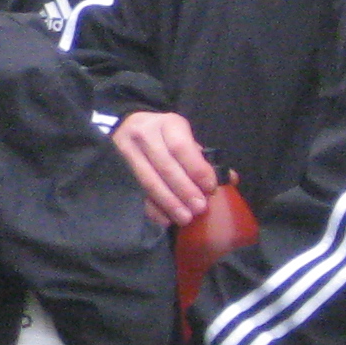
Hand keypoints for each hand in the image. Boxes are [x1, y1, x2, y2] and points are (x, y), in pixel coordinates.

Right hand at [112, 111, 219, 227]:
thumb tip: (229, 180)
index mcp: (167, 124)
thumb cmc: (163, 135)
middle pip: (165, 166)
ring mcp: (126, 152)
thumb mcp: (183, 137)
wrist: (125, 125)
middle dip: (184, 190)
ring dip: (168, 202)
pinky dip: (150, 207)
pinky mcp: (115, 167)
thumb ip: (203, 158)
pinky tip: (164, 219)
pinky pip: (134, 191)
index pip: (182, 148)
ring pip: (148, 180)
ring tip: (184, 218)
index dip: (197, 170)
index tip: (210, 189)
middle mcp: (144, 135)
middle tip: (199, 209)